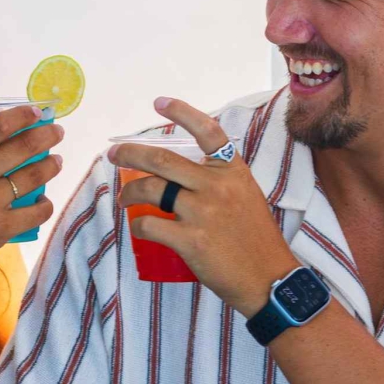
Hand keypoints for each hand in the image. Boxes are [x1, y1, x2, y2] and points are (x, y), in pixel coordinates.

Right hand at [0, 105, 62, 283]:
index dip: (20, 116)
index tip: (36, 112)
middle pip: (21, 147)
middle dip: (45, 135)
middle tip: (57, 132)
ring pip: (33, 176)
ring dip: (50, 165)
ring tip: (56, 161)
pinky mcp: (1, 228)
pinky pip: (35, 212)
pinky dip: (45, 204)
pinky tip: (44, 200)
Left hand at [112, 97, 298, 315]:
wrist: (269, 280)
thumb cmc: (256, 239)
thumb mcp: (246, 196)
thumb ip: (219, 180)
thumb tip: (182, 174)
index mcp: (232, 172)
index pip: (208, 132)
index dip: (182, 112)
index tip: (159, 103)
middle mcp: (217, 186)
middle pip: (162, 160)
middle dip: (130, 154)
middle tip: (114, 154)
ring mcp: (203, 212)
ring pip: (151, 190)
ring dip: (130, 192)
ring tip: (124, 199)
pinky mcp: (192, 241)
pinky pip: (150, 225)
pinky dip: (139, 226)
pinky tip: (140, 228)